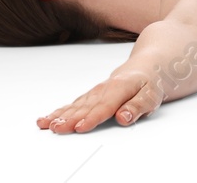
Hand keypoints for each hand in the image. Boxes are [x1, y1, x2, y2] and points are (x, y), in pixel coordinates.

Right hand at [37, 68, 161, 133]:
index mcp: (120, 87)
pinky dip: (59, 112)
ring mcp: (95, 93)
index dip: (93, 117)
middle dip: (70, 119)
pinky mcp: (89, 97)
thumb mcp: (152, 95)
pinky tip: (47, 119)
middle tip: (56, 129)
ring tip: (45, 124)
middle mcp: (104, 89)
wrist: (145, 67)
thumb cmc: (149, 83)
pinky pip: (73, 105)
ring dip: (59, 115)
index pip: (105, 106)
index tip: (80, 128)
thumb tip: (124, 118)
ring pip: (75, 106)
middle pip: (86, 107)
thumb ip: (137, 107)